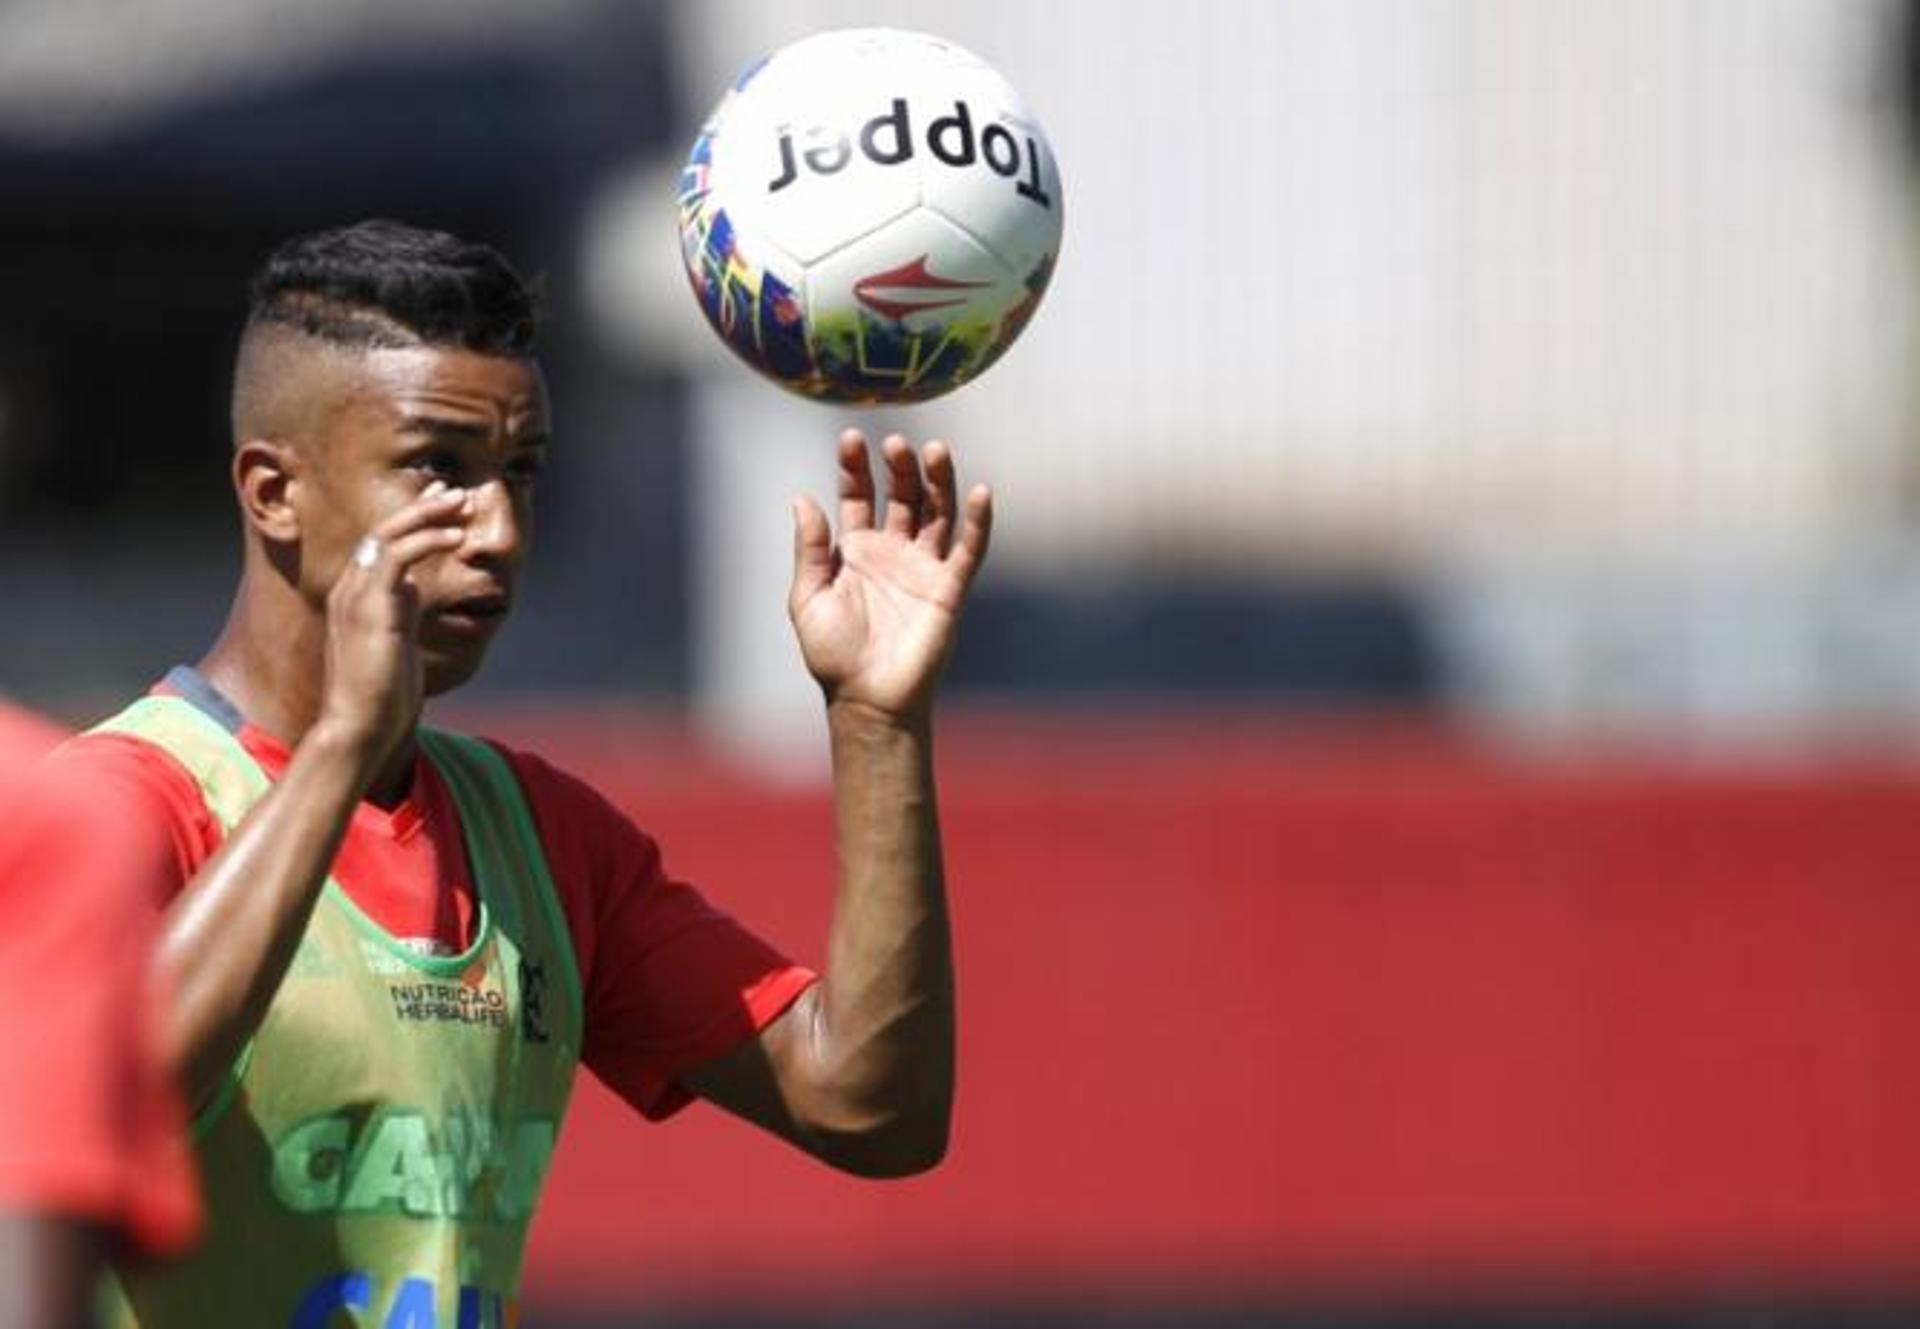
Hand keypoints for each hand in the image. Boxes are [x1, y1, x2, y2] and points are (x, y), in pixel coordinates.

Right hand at [315, 481, 469, 770]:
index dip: (413, 520)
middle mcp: (350, 590)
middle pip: (384, 531)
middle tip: (457, 492)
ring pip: (388, 535)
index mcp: (355, 598)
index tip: (444, 505)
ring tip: (462, 503)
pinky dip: (427, 538)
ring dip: (428, 514)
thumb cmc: (384, 696)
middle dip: (423, 507)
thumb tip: (413, 589)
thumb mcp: (397, 643)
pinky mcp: (371, 608)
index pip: (382, 544)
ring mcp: (356, 597)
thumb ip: (401, 613)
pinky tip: (456, 535)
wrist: (362, 728)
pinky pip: (396, 557)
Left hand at [789, 431, 993, 725]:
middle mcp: (893, 552)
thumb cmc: (833, 654)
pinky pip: (968, 550)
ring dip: (938, 480)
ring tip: (934, 449)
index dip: (856, 467)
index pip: (859, 495)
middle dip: (900, 467)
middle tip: (896, 442)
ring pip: (937, 512)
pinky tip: (978, 491)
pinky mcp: (949, 589)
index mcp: (856, 550)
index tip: (851, 439)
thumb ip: (810, 548)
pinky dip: (977, 521)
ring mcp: (923, 568)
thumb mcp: (808, 597)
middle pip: (903, 495)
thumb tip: (802, 498)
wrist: (868, 699)